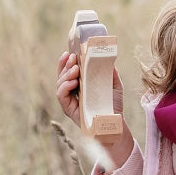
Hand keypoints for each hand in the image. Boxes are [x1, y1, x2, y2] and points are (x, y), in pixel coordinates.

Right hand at [57, 52, 132, 166]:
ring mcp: (70, 100)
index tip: (70, 52)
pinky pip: (61, 95)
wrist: (115, 121)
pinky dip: (64, 87)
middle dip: (66, 64)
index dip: (67, 61)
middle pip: (62, 75)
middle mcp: (73, 91)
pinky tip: (72, 82)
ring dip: (66, 74)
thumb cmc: (114, 104)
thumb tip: (107, 56)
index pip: (69, 70)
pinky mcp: (69, 109)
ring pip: (60, 83)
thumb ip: (110, 71)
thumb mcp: (114, 84)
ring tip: (76, 69)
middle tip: (73, 58)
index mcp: (81, 83)